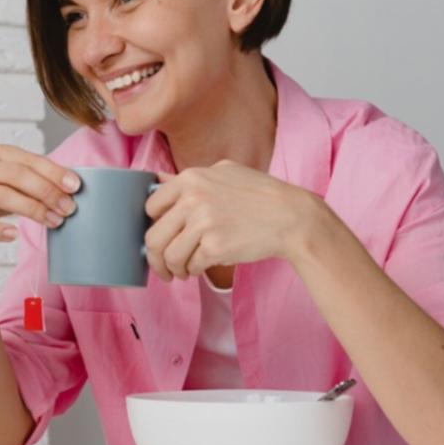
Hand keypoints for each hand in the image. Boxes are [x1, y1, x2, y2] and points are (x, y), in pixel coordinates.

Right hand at [0, 145, 80, 254]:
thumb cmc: (0, 199)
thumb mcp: (19, 186)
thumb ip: (40, 182)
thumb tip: (74, 189)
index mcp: (0, 155)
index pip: (29, 160)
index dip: (53, 172)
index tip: (75, 186)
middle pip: (16, 175)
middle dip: (46, 191)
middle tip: (68, 208)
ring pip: (1, 196)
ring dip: (31, 209)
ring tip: (53, 222)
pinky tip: (14, 234)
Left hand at [144, 160, 325, 280]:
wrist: (292, 216)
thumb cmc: (260, 195)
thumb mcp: (224, 172)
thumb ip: (190, 179)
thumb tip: (156, 182)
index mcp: (191, 178)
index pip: (151, 206)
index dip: (154, 225)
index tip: (161, 237)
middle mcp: (193, 198)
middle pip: (154, 236)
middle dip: (155, 257)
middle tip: (163, 267)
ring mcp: (204, 223)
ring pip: (170, 256)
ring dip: (173, 269)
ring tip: (182, 272)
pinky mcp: (216, 247)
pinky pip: (191, 266)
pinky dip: (193, 271)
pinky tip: (200, 269)